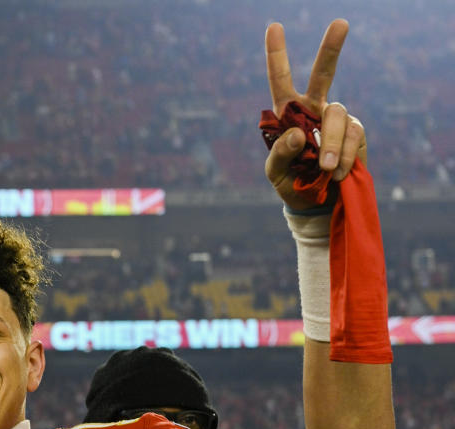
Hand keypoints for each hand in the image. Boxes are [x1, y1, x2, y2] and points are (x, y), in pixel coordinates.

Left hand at [264, 19, 366, 209]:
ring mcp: (337, 119)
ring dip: (330, 143)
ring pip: (336, 116)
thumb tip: (297, 133)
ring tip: (325, 169)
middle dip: (331, 48)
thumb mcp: (276, 172)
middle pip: (323, 73)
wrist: (318, 204)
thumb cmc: (293, 183)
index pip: (281, 80)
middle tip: (341, 22)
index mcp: (288, 114)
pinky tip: (336, 173)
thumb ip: (280, 153)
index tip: (274, 26)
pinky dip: (342, 156)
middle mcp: (314, 109)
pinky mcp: (355, 133)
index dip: (277, 54)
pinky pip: (351, 137)